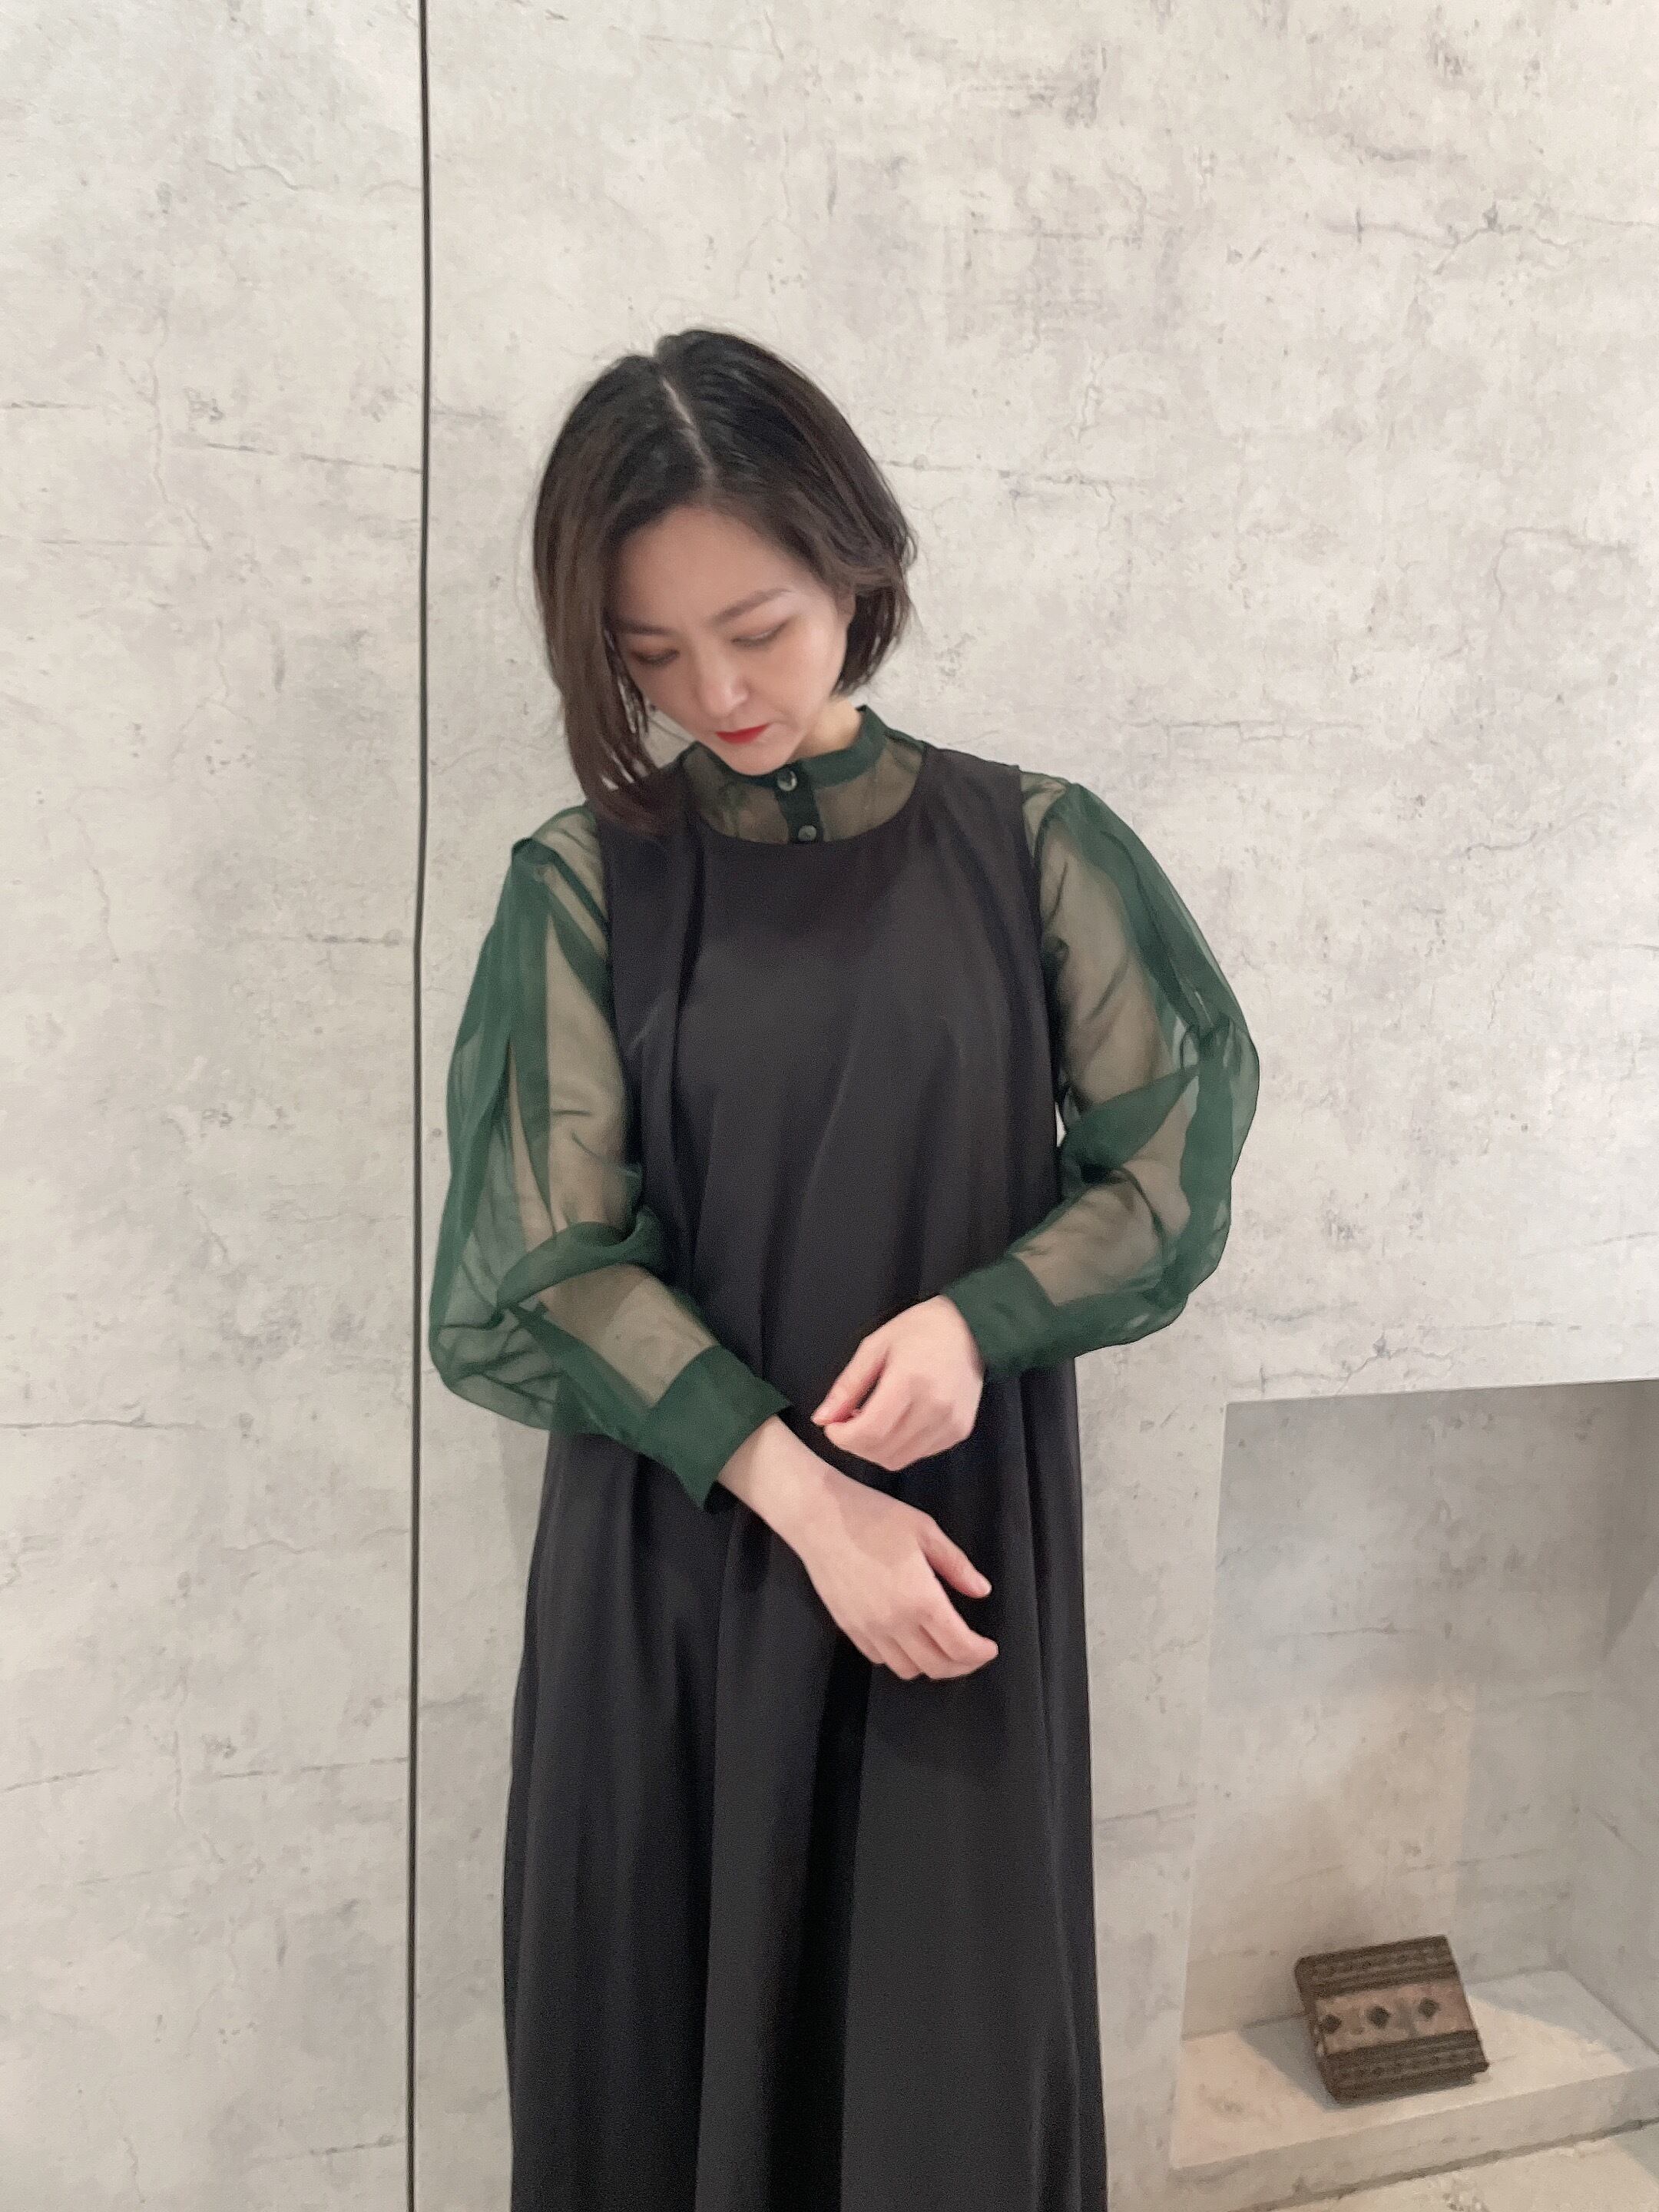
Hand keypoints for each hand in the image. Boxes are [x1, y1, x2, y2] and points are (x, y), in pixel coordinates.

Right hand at [789, 1464, 998, 1679]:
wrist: (820, 1518)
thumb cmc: (875, 1517)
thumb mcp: (926, 1531)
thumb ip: (956, 1565)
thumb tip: (982, 1591)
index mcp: (921, 1599)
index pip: (959, 1646)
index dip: (980, 1653)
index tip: (990, 1647)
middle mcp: (896, 1623)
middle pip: (937, 1667)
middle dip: (962, 1666)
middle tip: (973, 1653)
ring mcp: (869, 1629)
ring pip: (907, 1669)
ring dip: (930, 1665)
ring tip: (941, 1648)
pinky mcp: (849, 1627)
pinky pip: (880, 1658)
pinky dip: (900, 1657)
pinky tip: (908, 1640)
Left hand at [810, 1294, 985, 1470]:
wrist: (971, 1328)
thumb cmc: (919, 1330)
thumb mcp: (874, 1347)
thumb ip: (848, 1386)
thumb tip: (822, 1419)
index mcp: (909, 1382)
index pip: (869, 1432)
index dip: (842, 1438)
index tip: (832, 1426)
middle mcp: (934, 1408)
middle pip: (882, 1452)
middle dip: (855, 1445)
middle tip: (848, 1423)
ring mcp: (950, 1423)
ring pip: (899, 1460)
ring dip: (876, 1449)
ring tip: (871, 1422)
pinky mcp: (959, 1432)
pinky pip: (918, 1454)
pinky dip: (899, 1447)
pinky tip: (896, 1423)